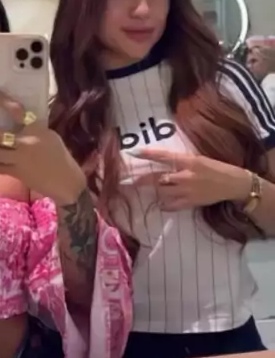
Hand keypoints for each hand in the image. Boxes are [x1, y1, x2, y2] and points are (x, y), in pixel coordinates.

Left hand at [0, 87, 85, 205]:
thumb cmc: (58, 154)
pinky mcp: (16, 173)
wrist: (66, 180)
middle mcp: (26, 142)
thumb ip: (31, 127)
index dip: (0, 98)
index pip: (16, 109)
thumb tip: (13, 117)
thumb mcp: (48, 134)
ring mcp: (19, 159)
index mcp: (36, 128)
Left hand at [129, 148, 251, 211]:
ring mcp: (187, 191)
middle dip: (141, 180)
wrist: (232, 184)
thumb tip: (162, 161)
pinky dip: (164, 204)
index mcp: (188, 161)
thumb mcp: (198, 159)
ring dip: (154, 191)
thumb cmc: (215, 168)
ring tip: (143, 190)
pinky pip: (171, 205)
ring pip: (162, 192)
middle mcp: (185, 175)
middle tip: (126, 181)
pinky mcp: (190, 202)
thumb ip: (180, 161)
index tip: (133, 152)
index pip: (164, 156)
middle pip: (158, 178)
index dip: (148, 154)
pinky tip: (160, 203)